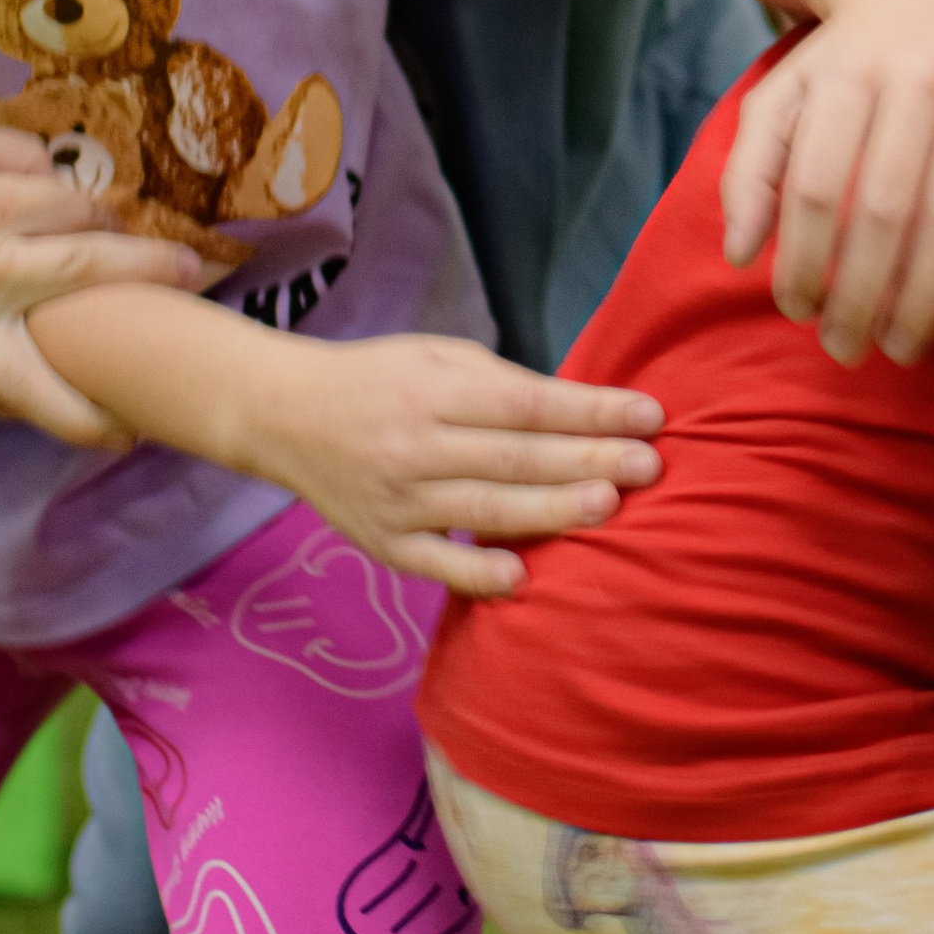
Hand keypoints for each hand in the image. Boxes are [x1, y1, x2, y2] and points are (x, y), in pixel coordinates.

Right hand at [251, 335, 665, 601]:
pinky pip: (436, 564)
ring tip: (609, 508)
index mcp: (433, 389)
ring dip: (551, 510)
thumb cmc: (379, 379)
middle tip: (650, 467)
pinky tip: (524, 577)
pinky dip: (477, 573)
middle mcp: (415, 445)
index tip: (650, 416)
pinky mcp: (383, 543)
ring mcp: (398, 499)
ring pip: (485, 509)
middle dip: (589, 461)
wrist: (283, 416)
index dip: (591, 411)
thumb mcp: (438, 356)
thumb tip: (584, 413)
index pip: (527, 403)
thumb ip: (504, 384)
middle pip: (515, 457)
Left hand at [720, 0, 933, 368]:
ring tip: (895, 345)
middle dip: (861, 294)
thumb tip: (742, 255)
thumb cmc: (840, 59)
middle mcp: (920, 77)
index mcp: (848, 73)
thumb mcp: (777, 96)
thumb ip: (749, 171)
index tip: (793, 308)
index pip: (817, 187)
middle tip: (842, 347)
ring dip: (921, 299)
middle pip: (885, 211)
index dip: (802, 259)